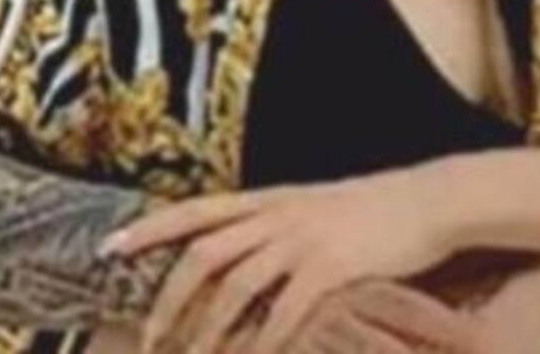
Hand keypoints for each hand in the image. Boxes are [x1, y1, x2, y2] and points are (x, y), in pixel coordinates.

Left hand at [101, 169, 467, 353]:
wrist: (428, 200)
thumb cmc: (370, 210)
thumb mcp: (312, 209)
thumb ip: (273, 229)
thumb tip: (236, 256)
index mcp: (268, 199)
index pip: (195, 209)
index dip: (151, 227)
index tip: (111, 245)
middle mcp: (277, 214)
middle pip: (204, 253)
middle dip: (170, 298)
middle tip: (149, 337)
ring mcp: (303, 240)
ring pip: (237, 286)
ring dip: (209, 330)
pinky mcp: (332, 268)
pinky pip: (286, 312)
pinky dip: (265, 343)